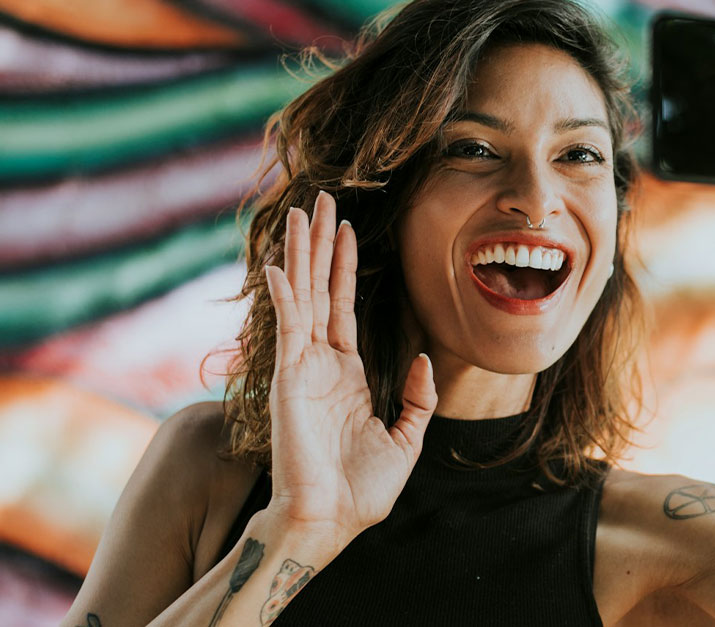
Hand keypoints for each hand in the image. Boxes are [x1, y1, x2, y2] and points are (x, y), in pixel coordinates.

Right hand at [263, 191, 438, 547]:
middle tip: (319, 201)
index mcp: (345, 374)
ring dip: (302, 255)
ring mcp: (301, 369)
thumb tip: (424, 357)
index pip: (341, 308)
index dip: (343, 268)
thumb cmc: (362, 490)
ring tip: (301, 213)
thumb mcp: (405, 439)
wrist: (332, 520)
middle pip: (318, 290)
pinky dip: (284, 296)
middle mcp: (319, 364)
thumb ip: (418, 398)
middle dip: (320, 245)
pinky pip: (287, 329)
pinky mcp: (289, 380)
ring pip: (302, 298)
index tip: (346, 231)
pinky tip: (282, 264)